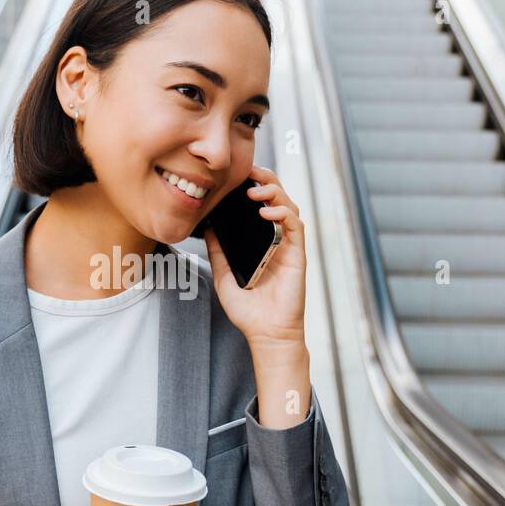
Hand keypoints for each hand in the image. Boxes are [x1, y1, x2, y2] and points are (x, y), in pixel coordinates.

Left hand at [203, 164, 307, 346]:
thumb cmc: (249, 310)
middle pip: (278, 198)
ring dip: (274, 193)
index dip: (253, 186)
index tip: (238, 177)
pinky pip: (295, 226)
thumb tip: (207, 228)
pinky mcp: (298, 254)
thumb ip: (218, 251)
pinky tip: (267, 213)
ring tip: (255, 192)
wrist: (266, 333)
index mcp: (261, 241)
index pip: (261, 204)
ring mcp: (289, 245)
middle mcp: (277, 239)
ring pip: (289, 206)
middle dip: (266, 180)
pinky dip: (283, 214)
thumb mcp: (223, 275)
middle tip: (249, 172)